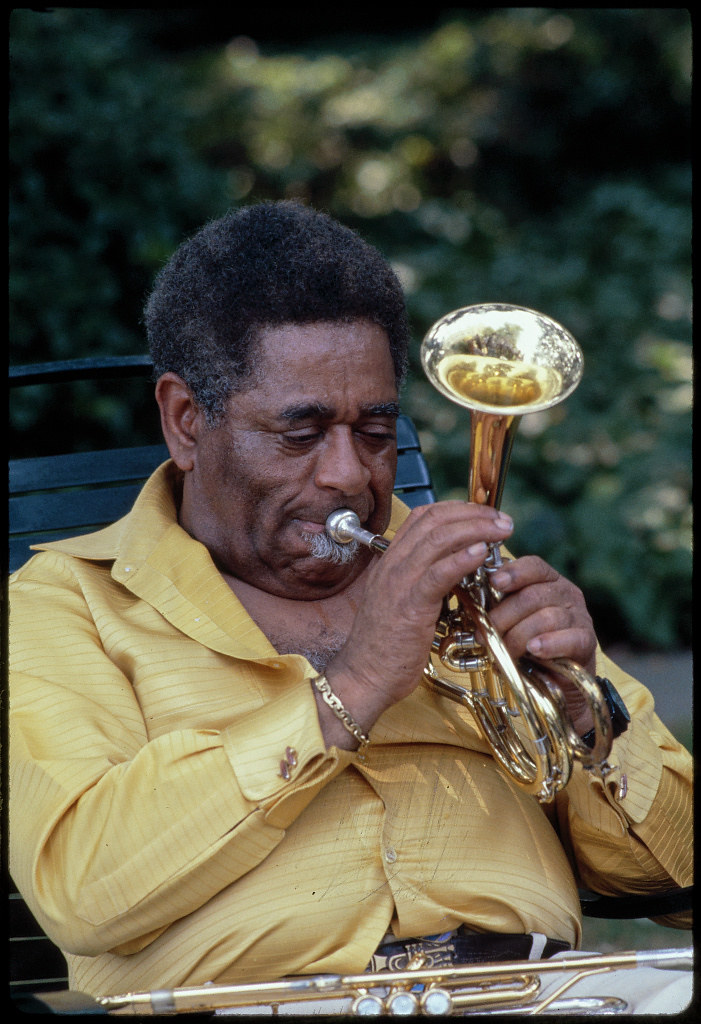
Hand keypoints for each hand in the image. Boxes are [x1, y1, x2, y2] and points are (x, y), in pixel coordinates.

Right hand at [318, 501, 514, 746]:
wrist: (364, 676)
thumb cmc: (387, 647)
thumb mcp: (405, 602)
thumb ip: (427, 582)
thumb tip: (461, 569)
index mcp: (391, 561)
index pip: (423, 517)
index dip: (457, 509)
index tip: (484, 514)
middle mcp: (393, 564)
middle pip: (434, 520)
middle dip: (474, 514)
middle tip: (503, 520)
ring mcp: (398, 582)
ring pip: (438, 539)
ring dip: (476, 529)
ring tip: (501, 531)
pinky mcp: (409, 605)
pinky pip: (437, 574)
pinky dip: (462, 559)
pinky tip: (482, 553)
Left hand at [489, 555, 597, 734]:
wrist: (555, 682)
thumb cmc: (526, 646)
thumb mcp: (510, 621)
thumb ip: (497, 606)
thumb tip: (468, 601)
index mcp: (548, 581)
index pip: (534, 566)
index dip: (514, 572)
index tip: (495, 582)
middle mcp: (566, 594)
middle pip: (534, 594)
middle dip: (505, 615)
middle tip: (485, 634)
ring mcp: (580, 616)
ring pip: (548, 616)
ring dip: (520, 634)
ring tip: (506, 649)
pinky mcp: (587, 641)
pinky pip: (570, 638)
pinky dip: (550, 644)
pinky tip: (535, 649)